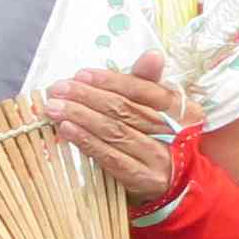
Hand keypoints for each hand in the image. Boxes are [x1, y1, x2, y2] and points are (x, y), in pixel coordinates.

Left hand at [41, 54, 191, 205]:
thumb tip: (151, 54)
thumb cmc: (162, 138)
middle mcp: (176, 134)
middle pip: (125, 110)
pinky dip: (86, 141)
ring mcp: (160, 159)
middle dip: (88, 97)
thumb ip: (148, 82)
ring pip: (115, 132)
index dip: (112, 81)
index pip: (145, 90)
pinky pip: (109, 156)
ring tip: (55, 107)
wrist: (177, 183)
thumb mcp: (160, 109)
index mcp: (184, 110)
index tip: (82, 74)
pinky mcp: (142, 179)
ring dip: (81, 117)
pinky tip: (67, 129)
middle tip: (58, 89)